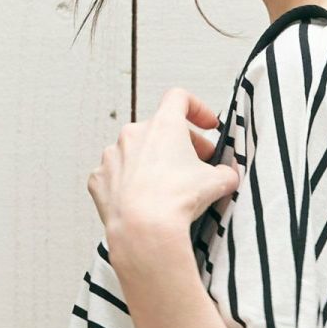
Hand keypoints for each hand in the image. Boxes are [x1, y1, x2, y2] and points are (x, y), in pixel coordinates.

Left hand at [86, 87, 241, 255]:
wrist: (143, 229)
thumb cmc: (177, 200)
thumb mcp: (216, 183)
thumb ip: (226, 173)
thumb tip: (227, 175)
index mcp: (163, 125)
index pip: (179, 98)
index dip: (197, 109)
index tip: (208, 126)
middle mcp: (133, 134)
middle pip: (159, 130)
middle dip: (180, 145)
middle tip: (196, 166)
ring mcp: (112, 156)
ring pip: (135, 153)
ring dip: (151, 164)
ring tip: (165, 188)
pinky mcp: (98, 179)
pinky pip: (116, 176)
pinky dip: (129, 184)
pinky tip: (140, 201)